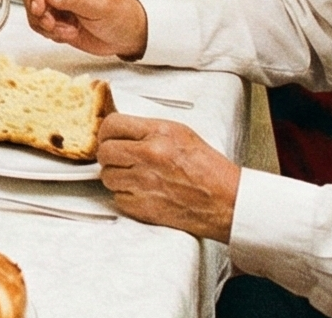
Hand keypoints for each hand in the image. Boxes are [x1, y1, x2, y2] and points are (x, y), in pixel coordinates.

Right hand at [25, 0, 147, 58]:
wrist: (125, 36)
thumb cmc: (120, 15)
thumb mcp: (99, 5)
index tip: (40, 10)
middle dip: (41, 13)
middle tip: (52, 24)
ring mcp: (57, 3)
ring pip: (34, 12)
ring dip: (47, 26)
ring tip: (67, 31)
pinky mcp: (56, 19)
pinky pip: (40, 25)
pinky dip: (50, 34)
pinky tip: (68, 34)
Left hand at [96, 114, 240, 242]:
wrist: (227, 202)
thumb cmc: (210, 170)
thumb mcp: (181, 134)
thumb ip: (149, 130)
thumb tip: (122, 130)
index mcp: (159, 134)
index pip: (112, 124)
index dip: (106, 132)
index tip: (108, 136)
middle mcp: (149, 156)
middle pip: (104, 151)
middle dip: (109, 155)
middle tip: (119, 158)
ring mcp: (144, 183)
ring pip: (107, 176)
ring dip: (117, 177)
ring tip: (134, 176)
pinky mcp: (143, 207)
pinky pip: (118, 198)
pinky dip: (126, 196)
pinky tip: (142, 192)